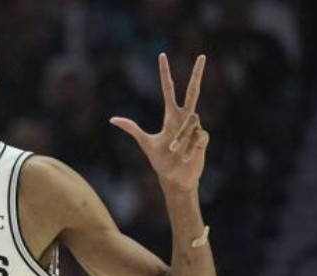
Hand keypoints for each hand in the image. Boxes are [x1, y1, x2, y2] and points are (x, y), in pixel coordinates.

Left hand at [110, 54, 208, 192]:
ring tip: (175, 151)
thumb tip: (112, 119)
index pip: (169, 89)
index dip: (165, 74)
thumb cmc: (161, 160)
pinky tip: (187, 157)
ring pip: (190, 123)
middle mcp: (184, 118)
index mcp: (170, 116)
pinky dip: (189, 148)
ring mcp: (195, 127)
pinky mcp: (203, 138)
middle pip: (193, 91)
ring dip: (181, 139)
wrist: (174, 178)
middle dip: (197, 74)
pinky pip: (197, 137)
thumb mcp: (145, 143)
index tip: (162, 56)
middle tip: (202, 55)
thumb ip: (132, 128)